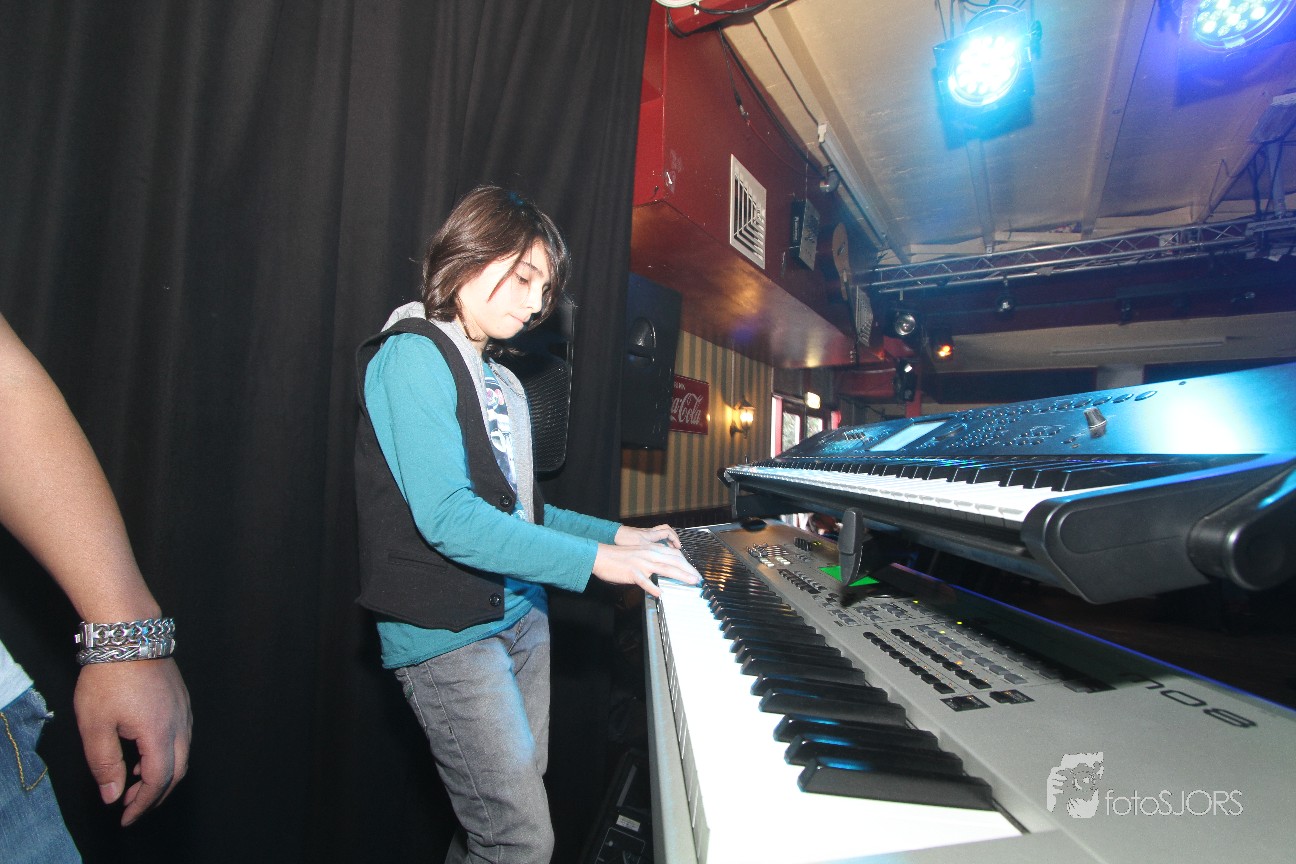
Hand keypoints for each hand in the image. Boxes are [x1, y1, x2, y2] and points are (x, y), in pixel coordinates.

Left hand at [73, 658, 191, 825]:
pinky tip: (144, 749)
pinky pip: (182, 736)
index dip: (142, 804)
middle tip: (132, 805)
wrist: (129, 635)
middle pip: (177, 772)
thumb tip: (113, 794)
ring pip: (183, 753)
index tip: (125, 817)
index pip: (157, 781)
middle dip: (156, 794)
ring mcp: (184, 710)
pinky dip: (167, 753)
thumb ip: (105, 764)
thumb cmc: (109, 677)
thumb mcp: (95, 725)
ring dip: (162, 773)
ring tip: (133, 780)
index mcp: (159, 734)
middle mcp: (179, 725)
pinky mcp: (181, 699)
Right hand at [593, 535, 699, 597]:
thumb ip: (653, 559)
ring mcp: (641, 563)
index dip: (687, 564)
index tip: (695, 572)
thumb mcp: (640, 554)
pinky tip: (660, 594)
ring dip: (681, 576)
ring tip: (691, 582)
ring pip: (665, 569)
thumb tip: (665, 568)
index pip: (675, 555)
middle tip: (699, 579)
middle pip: (674, 561)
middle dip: (689, 570)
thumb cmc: (620, 557)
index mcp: (652, 550)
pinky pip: (644, 581)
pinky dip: (653, 587)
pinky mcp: (632, 572)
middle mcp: (649, 554)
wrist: (602, 556)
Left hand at [613, 523, 682, 549]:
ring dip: (666, 539)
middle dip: (673, 537)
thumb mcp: (640, 547)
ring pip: (660, 533)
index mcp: (651, 535)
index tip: (678, 547)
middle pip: (666, 530)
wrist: (612, 536)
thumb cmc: (624, 540)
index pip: (668, 532)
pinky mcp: (640, 537)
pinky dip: (658, 542)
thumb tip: (663, 554)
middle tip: (676, 546)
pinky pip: (653, 537)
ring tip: (669, 548)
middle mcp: (649, 533)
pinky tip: (656, 550)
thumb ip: (652, 549)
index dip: (675, 539)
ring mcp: (644, 534)